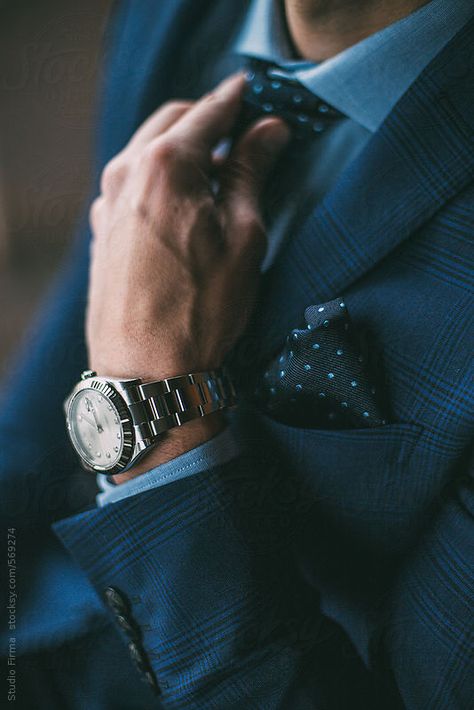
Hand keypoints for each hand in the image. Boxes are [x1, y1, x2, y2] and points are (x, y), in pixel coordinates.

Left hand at [86, 74, 289, 479]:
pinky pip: (131, 183)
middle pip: (172, 121)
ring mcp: (107, 203)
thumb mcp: (244, 235)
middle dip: (207, 119)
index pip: (208, 112)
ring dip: (181, 148)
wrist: (146, 371)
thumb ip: (252, 171)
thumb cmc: (201, 308)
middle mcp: (126, 173)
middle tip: (241, 131)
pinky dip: (158, 176)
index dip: (237, 100)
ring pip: (147, 150)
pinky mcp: (102, 231)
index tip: (255, 94)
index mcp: (165, 164)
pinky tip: (180, 200)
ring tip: (214, 168)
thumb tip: (269, 130)